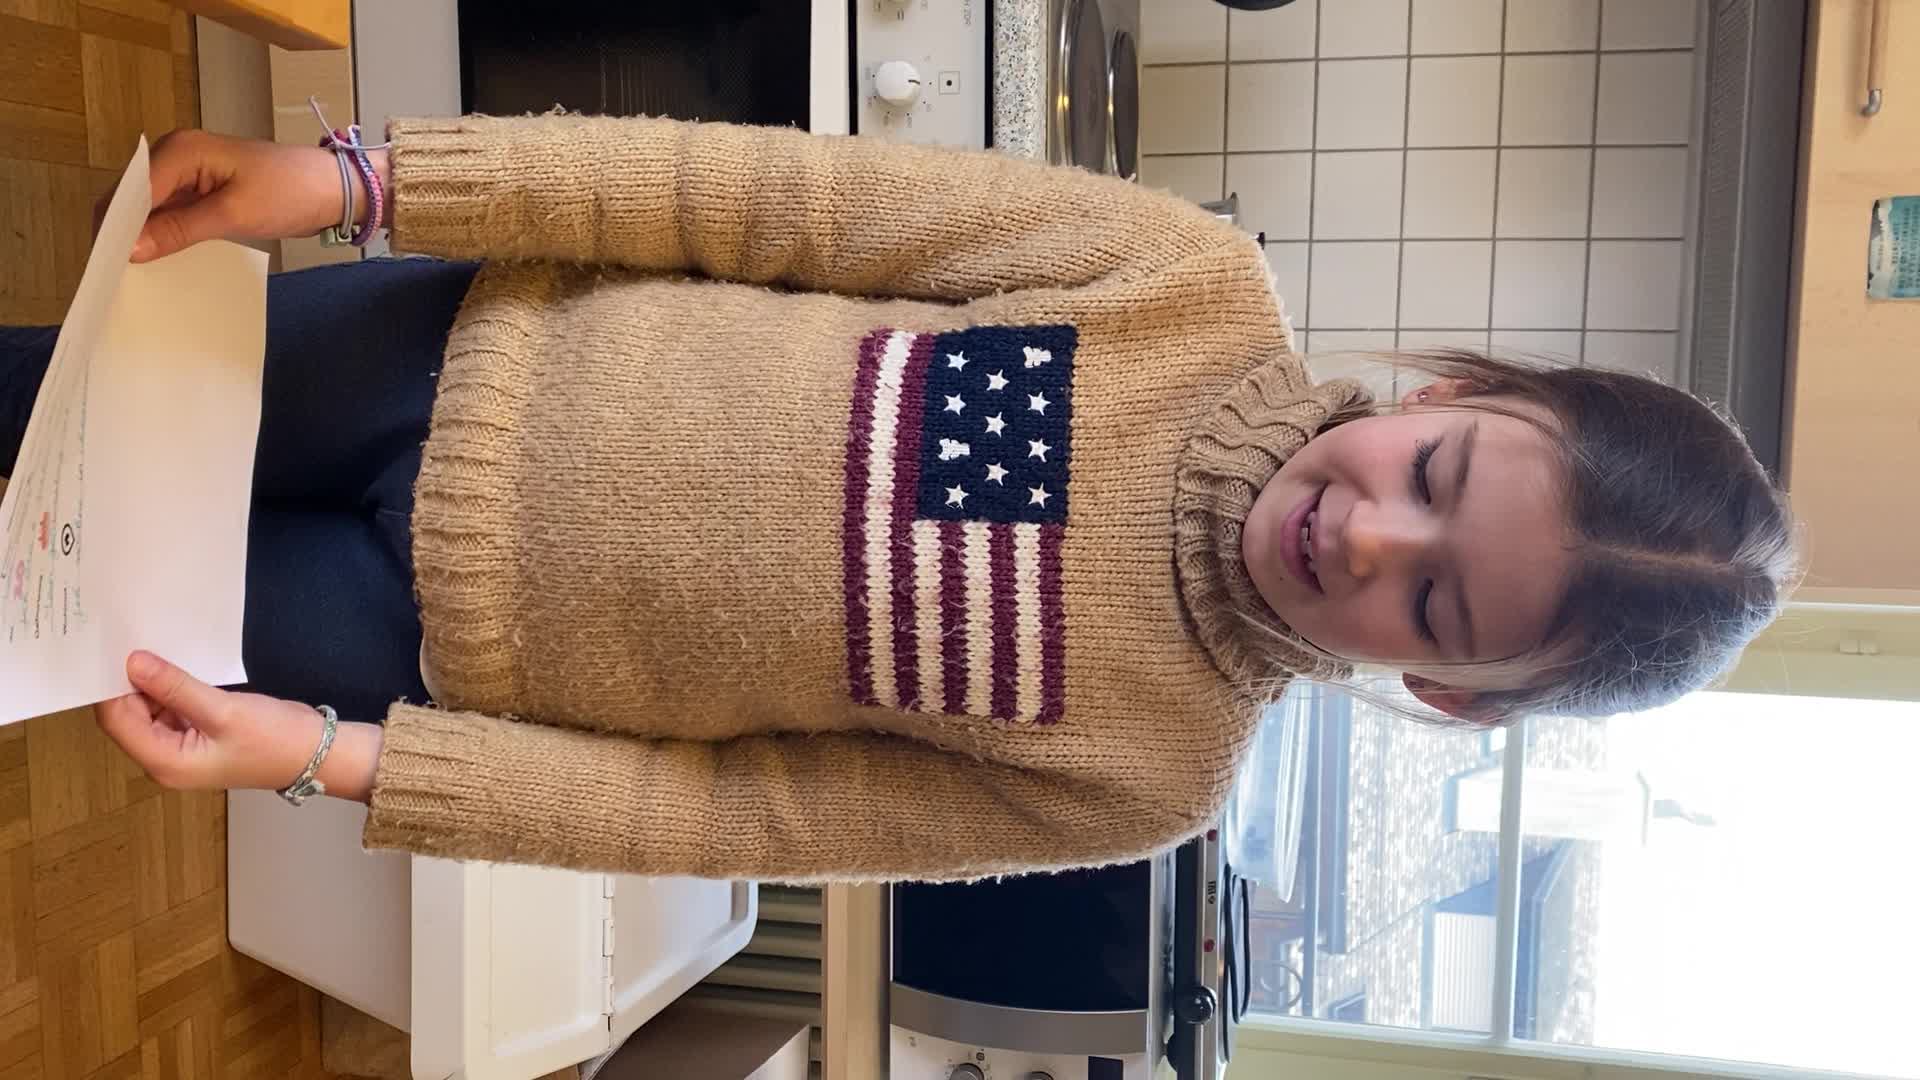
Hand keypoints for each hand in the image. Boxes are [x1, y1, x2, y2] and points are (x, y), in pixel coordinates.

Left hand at [96, 651, 381, 800]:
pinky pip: (170, 711)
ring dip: (150, 683)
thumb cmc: (274, 738)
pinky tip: (175, 665)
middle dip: (128, 682)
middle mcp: (165, 760)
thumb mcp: (223, 710)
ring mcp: (181, 749)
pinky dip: (170, 689)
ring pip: (147, 711)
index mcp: (165, 762)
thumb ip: (175, 686)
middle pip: (127, 717)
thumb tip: (132, 662)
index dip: (111, 686)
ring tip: (152, 645)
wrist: (318, 754)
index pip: (117, 721)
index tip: (114, 647)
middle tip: (132, 638)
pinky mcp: (197, 737)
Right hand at [112, 129, 382, 262]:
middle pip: (133, 198)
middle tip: (118, 276)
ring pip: (150, 209)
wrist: (335, 190)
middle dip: (124, 232)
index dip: (116, 226)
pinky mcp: (203, 194)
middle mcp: (176, 157)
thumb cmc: (290, 193)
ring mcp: (188, 176)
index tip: (107, 265)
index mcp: (180, 150)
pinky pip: (172, 215)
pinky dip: (165, 236)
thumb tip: (132, 249)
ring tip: (135, 276)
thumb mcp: (233, 215)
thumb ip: (180, 230)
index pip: (130, 191)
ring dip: (144, 237)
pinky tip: (162, 263)